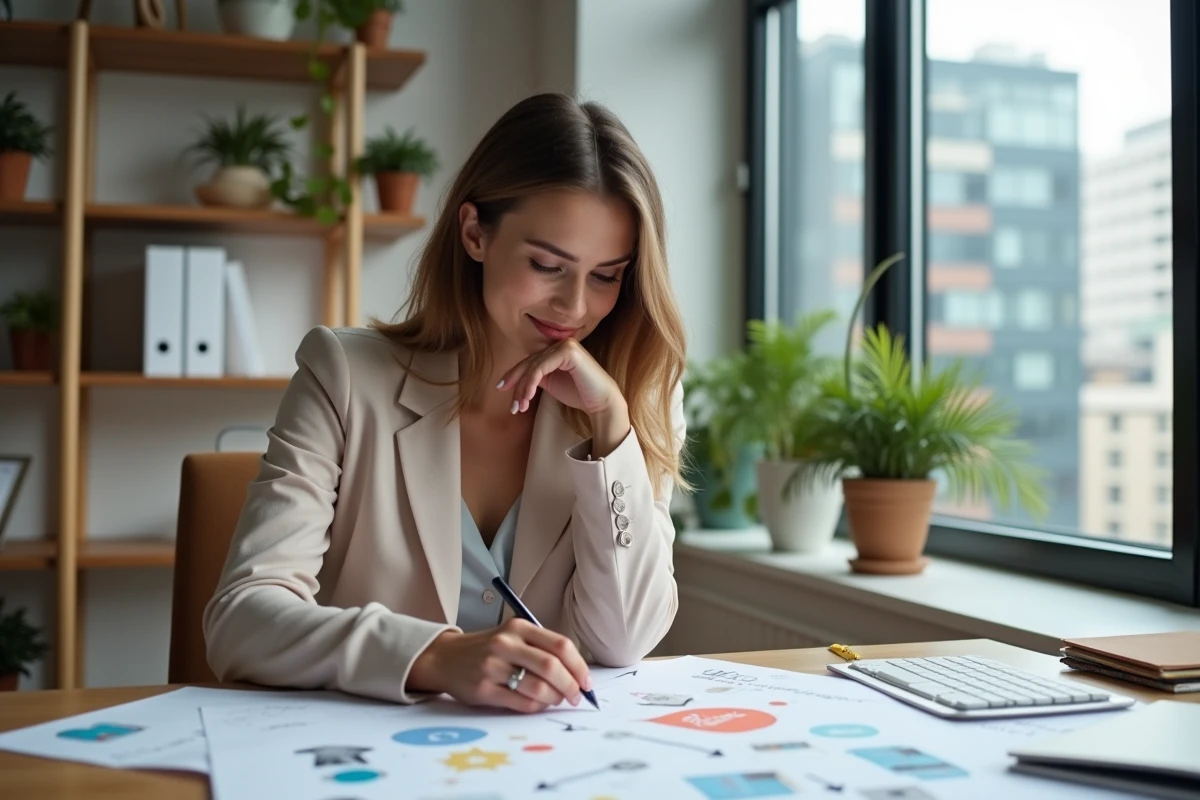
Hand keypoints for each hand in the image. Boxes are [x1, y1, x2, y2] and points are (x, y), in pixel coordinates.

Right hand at [407, 619, 592, 712]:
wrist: (445, 658)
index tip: (587, 681)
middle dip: (571, 686)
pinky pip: (522, 703)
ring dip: (555, 699)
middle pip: (552, 667)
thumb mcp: (512, 636)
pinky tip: (539, 704)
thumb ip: (541, 648)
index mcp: (518, 627)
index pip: (560, 645)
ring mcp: (493, 667)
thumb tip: (577, 674)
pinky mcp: (484, 690)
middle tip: (577, 696)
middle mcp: (505, 643)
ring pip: (539, 688)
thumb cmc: (487, 649)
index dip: (579, 666)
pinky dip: (537, 707)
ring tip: (557, 700)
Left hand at [498, 338, 624, 419]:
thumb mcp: (552, 383)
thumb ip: (537, 376)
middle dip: (517, 385)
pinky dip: (531, 383)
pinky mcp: (568, 351)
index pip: (531, 361)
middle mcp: (561, 344)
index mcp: (557, 350)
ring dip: (523, 389)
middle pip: (529, 363)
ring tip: (520, 407)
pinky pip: (541, 368)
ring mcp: (565, 345)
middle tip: (512, 406)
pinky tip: (528, 398)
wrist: (602, 402)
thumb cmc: (580, 393)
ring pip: (533, 367)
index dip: (514, 375)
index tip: (501, 389)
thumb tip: (516, 379)